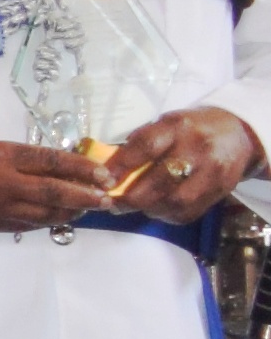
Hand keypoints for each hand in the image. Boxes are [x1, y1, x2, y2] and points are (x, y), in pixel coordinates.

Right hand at [0, 136, 117, 234]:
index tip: (103, 173)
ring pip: (43, 214)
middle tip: (107, 199)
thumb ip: (9, 156)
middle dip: (86, 196)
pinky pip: (22, 225)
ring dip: (70, 213)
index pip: (52, 161)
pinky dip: (44, 223)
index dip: (82, 168)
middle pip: (55, 192)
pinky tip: (56, 221)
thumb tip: (42, 165)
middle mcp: (1, 182)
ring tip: (87, 211)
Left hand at [104, 108, 262, 223]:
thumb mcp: (165, 124)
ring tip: (135, 207)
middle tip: (113, 203)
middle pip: (160, 181)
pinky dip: (168, 215)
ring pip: (175, 201)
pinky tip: (157, 209)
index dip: (120, 167)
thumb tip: (106, 167)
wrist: (237, 133)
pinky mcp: (221, 190)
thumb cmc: (191, 129)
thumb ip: (138, 143)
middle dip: (131, 197)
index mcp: (177, 127)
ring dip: (148, 208)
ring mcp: (213, 171)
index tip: (102, 181)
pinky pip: (190, 211)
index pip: (146, 147)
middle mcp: (197, 148)